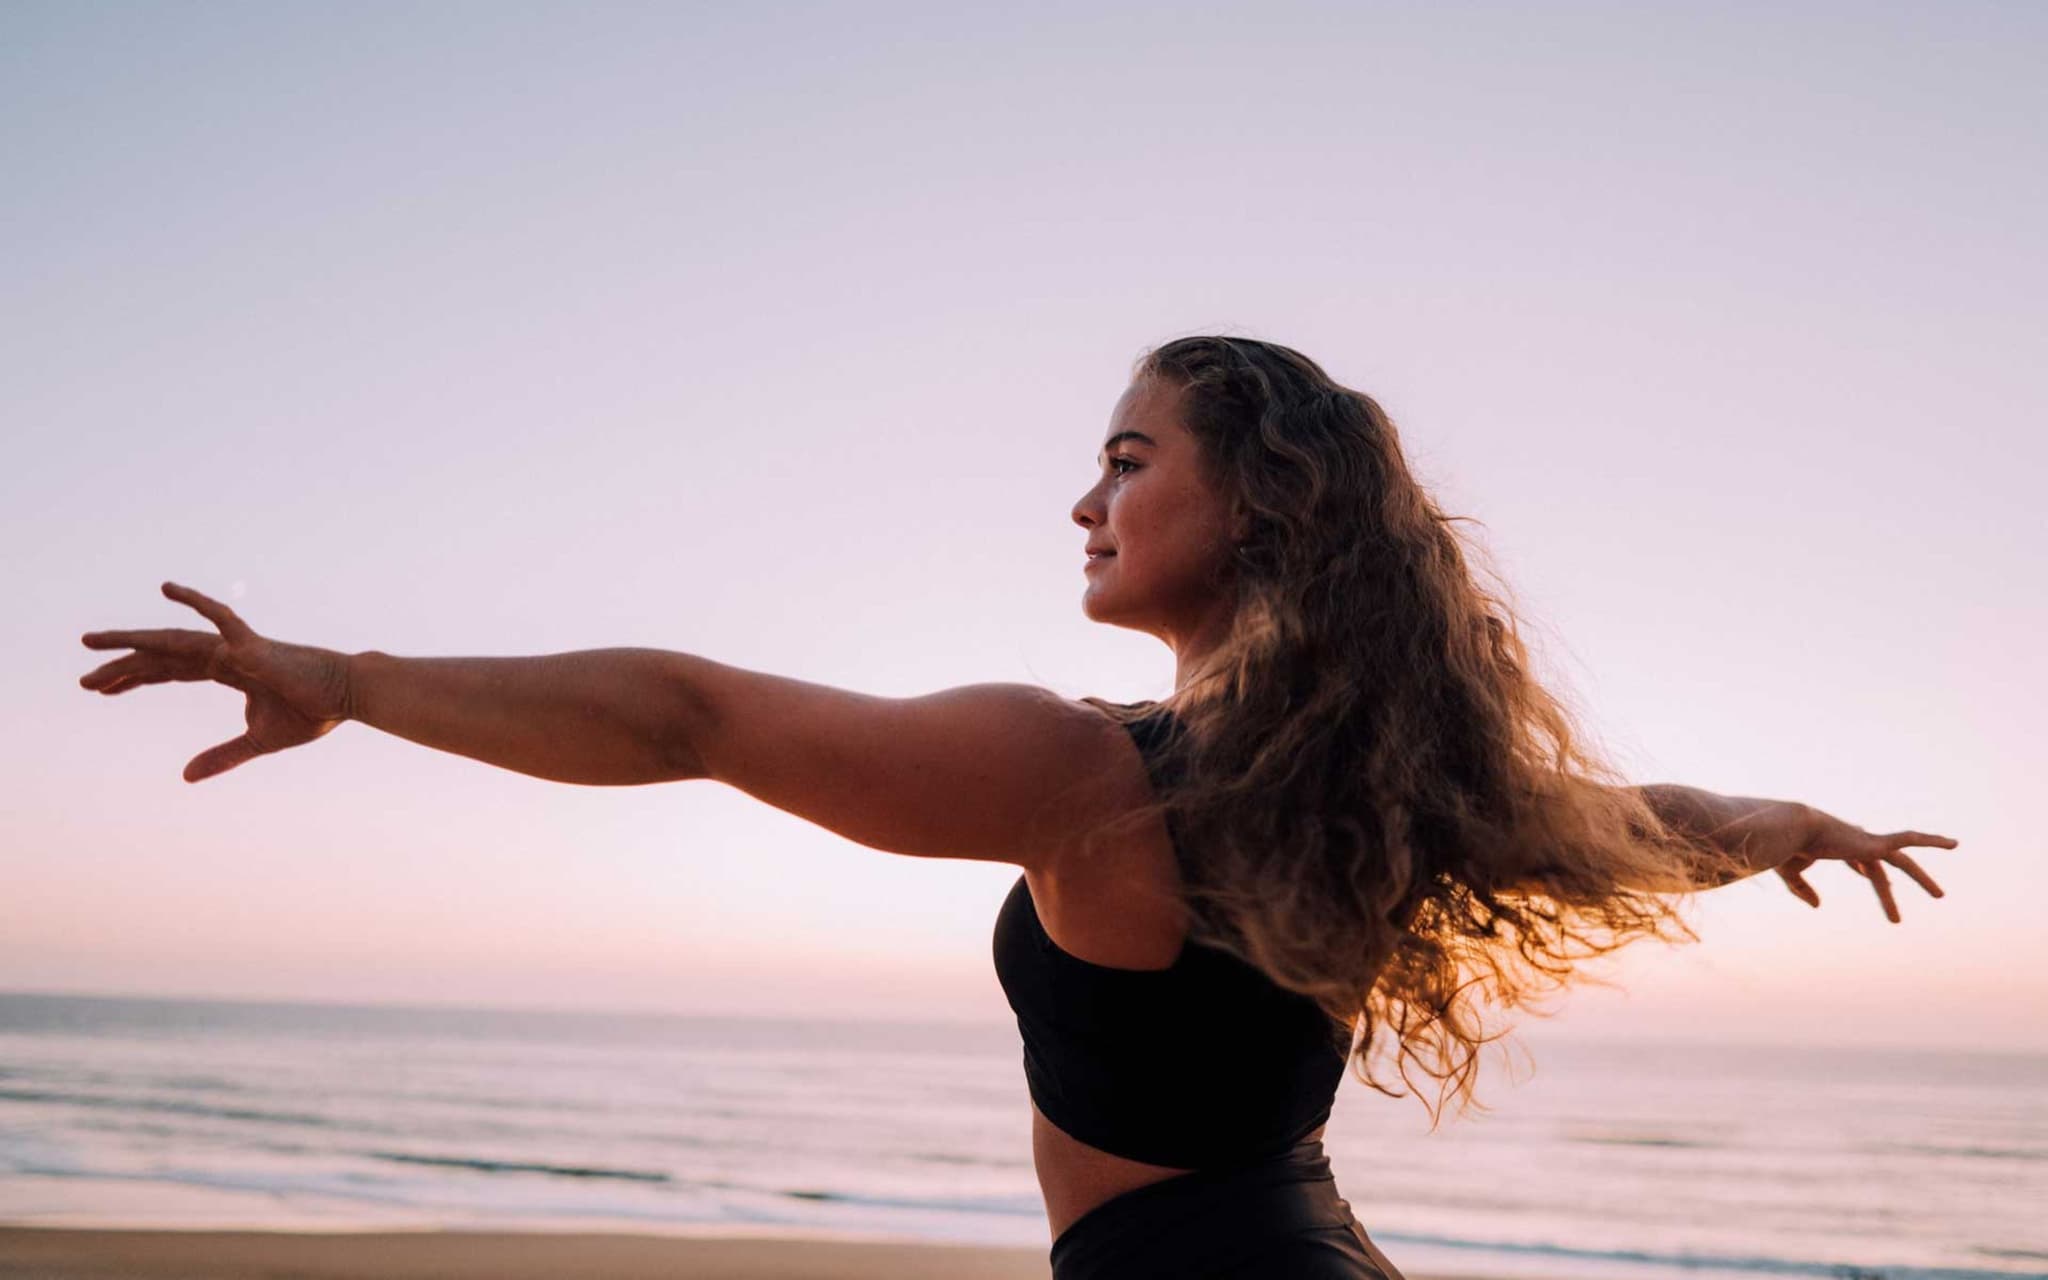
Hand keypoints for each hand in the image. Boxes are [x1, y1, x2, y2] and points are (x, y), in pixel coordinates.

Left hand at [79, 581, 353, 781]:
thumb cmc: (313, 713)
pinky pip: (219, 617)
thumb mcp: (258, 741)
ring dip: (130, 642)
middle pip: (161, 658)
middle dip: (121, 668)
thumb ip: (221, 756)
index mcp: (227, 672)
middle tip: (82, 681)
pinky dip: (195, 601)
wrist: (349, 697)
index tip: (101, 689)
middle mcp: (224, 655)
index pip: (169, 672)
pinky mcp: (252, 644)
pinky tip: (166, 588)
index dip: (134, 680)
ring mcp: (235, 646)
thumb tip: (184, 777)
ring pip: (172, 641)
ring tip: (89, 643)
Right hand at [1772, 807, 1957, 923]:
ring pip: (1903, 863)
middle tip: (1924, 895)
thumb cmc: (1787, 849)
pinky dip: (1931, 840)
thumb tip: (1818, 906)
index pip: (1860, 863)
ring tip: (1939, 896)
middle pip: (1889, 866)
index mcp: (1840, 848)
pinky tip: (1953, 844)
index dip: (1864, 872)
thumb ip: (1802, 889)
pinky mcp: (1875, 843)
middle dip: (1907, 880)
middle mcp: (1858, 844)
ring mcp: (1869, 843)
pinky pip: (1909, 839)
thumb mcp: (1790, 873)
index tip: (1879, 883)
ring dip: (1921, 879)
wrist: (1791, 830)